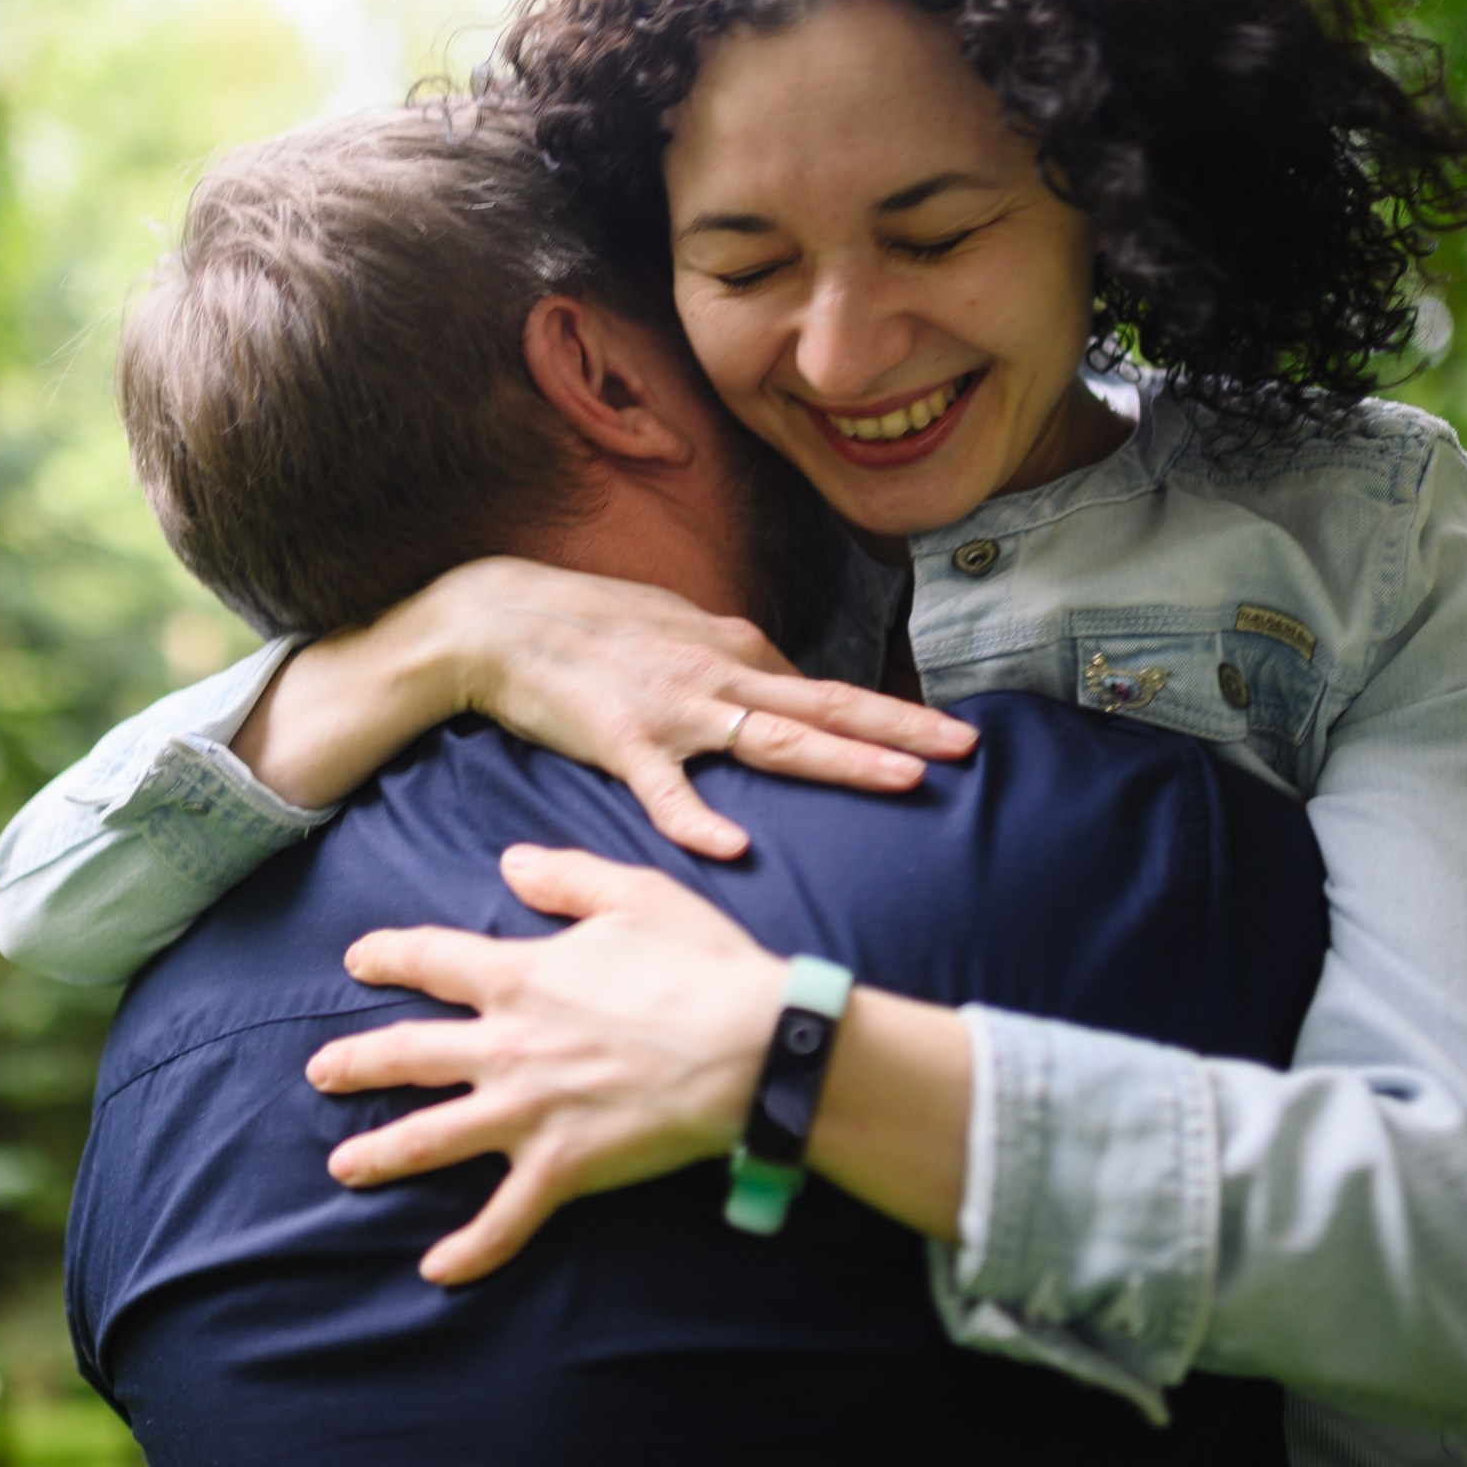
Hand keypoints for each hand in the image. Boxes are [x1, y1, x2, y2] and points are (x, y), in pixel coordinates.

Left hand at [307, 844, 787, 1284]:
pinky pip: (504, 1219)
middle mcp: (505, 1047)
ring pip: (430, 1139)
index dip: (389, 956)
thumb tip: (510, 864)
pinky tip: (436, 1270)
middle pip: (408, 1055)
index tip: (359, 959)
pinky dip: (469, 1250)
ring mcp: (527, 1114)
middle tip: (321, 1072)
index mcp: (519, 977)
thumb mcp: (632, 895)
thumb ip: (565, 878)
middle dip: (357, 1063)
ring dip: (380, 1153)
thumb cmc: (699, 966)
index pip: (431, 960)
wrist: (749, 1048)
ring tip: (342, 1165)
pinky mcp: (561, 1169)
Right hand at [440, 558, 976, 858]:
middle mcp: (718, 675)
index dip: (889, 713)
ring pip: (776, 739)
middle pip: (827, 707)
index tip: (944, 735)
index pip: (824, 690)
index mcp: (732, 650)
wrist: (498, 619)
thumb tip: (778, 681)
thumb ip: (728, 657)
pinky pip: (668, 790)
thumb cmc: (584, 622)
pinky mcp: (623, 742)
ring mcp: (675, 710)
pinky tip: (735, 847)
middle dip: (904, 728)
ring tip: (906, 779)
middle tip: (968, 746)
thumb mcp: (673, 626)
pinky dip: (700, 820)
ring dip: (845, 759)